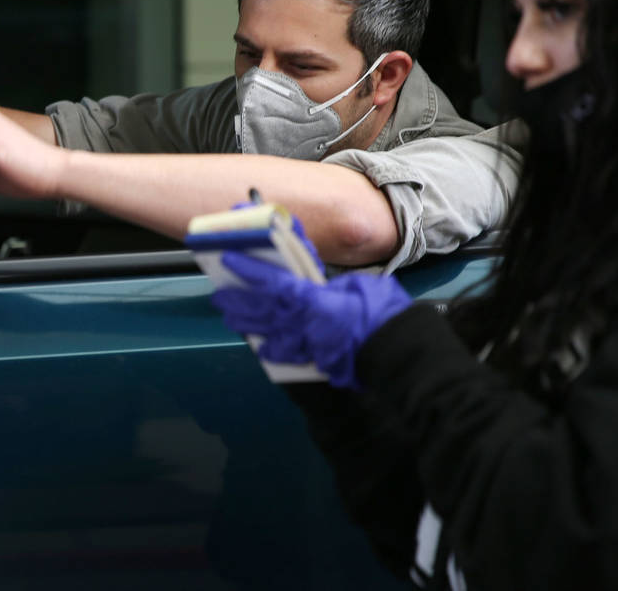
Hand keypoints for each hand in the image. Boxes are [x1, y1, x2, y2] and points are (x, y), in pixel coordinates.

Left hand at [213, 253, 412, 389]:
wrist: (397, 353)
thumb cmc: (381, 314)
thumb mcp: (357, 284)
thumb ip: (329, 282)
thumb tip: (316, 281)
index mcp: (313, 301)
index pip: (272, 283)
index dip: (249, 270)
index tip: (229, 259)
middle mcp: (302, 323)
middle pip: (261, 309)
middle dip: (238, 300)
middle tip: (219, 292)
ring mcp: (306, 343)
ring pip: (267, 331)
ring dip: (246, 322)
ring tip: (230, 316)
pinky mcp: (314, 359)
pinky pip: (286, 353)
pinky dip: (271, 348)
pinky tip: (261, 346)